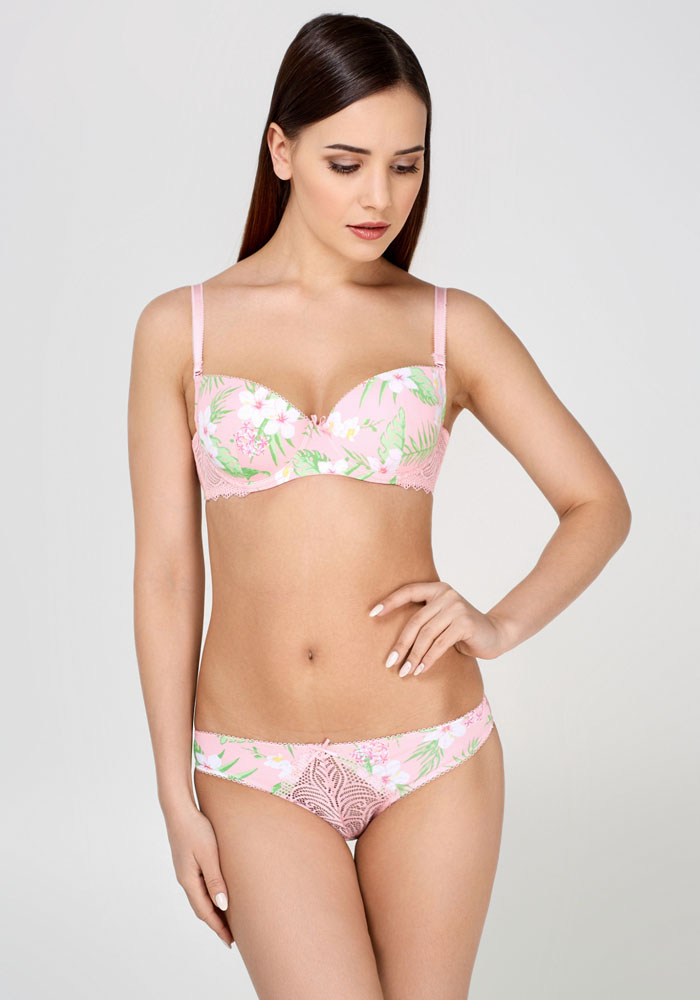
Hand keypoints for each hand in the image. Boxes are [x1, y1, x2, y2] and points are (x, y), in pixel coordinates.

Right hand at [164, 803, 233, 947]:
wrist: (179, 810)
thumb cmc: (196, 829)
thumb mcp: (209, 855)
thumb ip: (215, 880)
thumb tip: (222, 906)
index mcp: (189, 881)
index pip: (204, 912)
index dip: (217, 927)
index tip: (229, 941)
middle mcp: (185, 879)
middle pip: (201, 908)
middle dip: (215, 923)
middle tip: (231, 937)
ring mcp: (185, 871)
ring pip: (200, 897)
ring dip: (212, 910)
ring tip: (227, 920)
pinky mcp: (188, 862)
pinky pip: (199, 886)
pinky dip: (209, 896)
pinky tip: (217, 894)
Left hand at [369, 580, 509, 674]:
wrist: (496, 634)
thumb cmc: (463, 630)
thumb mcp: (442, 619)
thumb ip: (425, 619)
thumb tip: (393, 637)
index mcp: (437, 589)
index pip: (409, 591)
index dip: (389, 601)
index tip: (371, 614)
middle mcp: (446, 594)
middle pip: (415, 621)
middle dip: (401, 644)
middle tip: (389, 662)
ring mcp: (457, 608)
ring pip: (426, 635)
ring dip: (413, 656)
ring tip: (404, 671)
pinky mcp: (465, 623)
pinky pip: (440, 644)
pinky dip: (428, 659)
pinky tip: (420, 670)